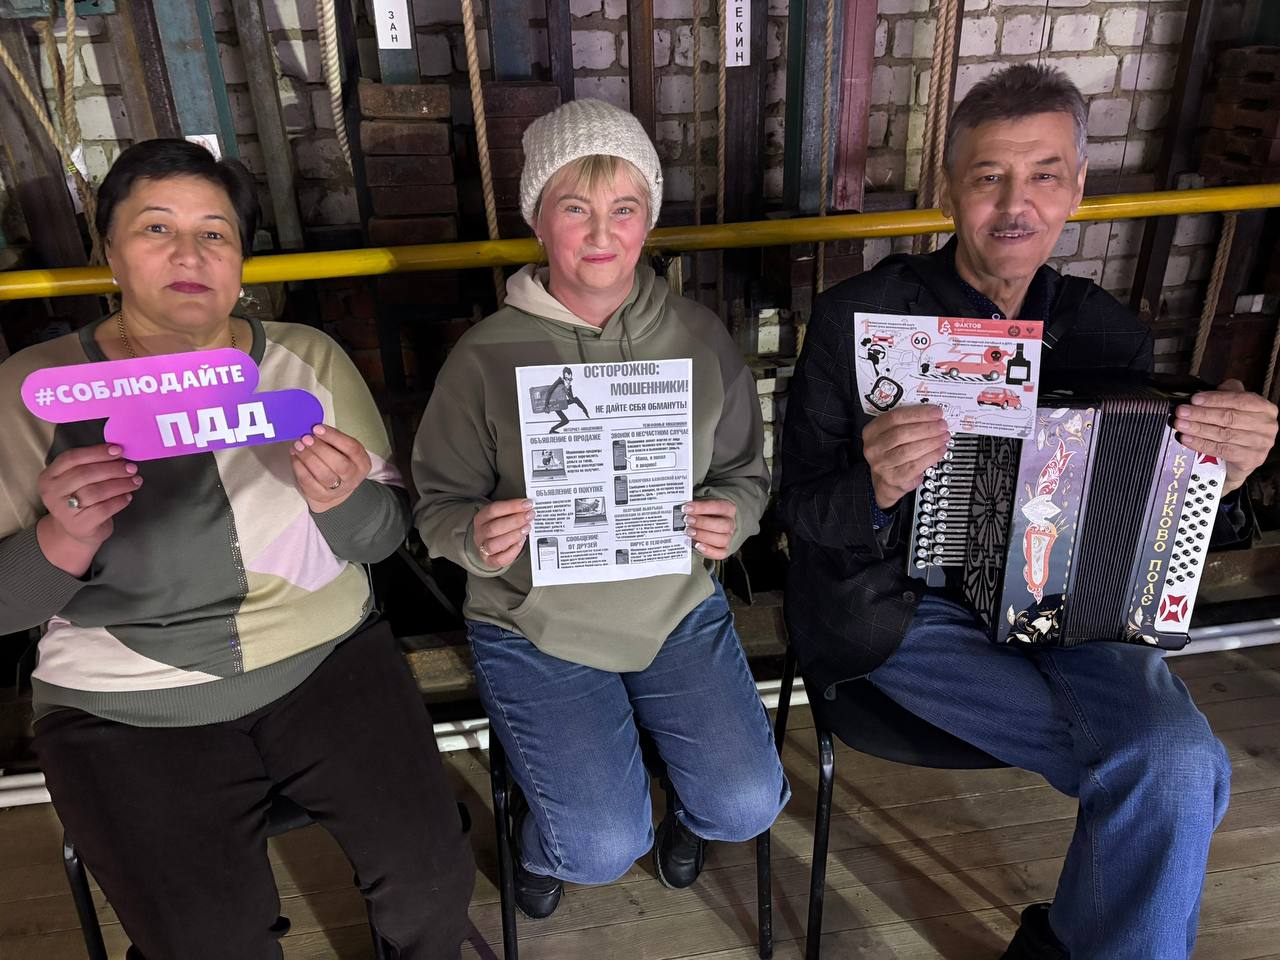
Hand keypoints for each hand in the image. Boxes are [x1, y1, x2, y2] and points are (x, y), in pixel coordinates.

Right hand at [35, 443, 141, 575]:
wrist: (77, 531)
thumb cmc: (82, 499)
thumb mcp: (78, 480)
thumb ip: (91, 465)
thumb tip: (118, 452)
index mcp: (49, 476)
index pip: (72, 458)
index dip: (96, 452)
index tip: (118, 450)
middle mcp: (51, 492)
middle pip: (85, 474)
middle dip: (112, 469)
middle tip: (131, 468)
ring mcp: (63, 510)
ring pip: (96, 491)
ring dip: (120, 484)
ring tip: (135, 481)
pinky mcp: (79, 525)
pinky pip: (103, 509)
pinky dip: (119, 500)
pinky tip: (128, 496)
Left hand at [290, 424, 371, 511]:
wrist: (337, 486)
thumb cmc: (339, 461)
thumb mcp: (343, 449)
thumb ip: (332, 439)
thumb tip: (314, 429)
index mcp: (362, 462)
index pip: (352, 448)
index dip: (334, 437)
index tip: (317, 428)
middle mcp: (353, 478)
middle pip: (339, 464)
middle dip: (320, 449)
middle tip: (306, 438)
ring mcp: (338, 489)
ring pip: (324, 475)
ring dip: (308, 458)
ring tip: (298, 446)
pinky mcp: (322, 496)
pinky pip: (309, 482)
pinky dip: (299, 468)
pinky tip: (295, 457)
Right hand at [472, 499, 534, 568]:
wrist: (490, 543)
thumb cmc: (499, 526)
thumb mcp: (502, 515)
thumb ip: (513, 511)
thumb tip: (529, 506)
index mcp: (481, 518)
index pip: (493, 510)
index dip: (512, 506)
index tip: (527, 504)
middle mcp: (480, 533)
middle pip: (494, 528)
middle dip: (515, 521)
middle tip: (530, 516)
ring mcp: (483, 548)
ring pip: (495, 544)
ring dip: (514, 536)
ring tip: (527, 529)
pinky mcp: (490, 561)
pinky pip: (500, 559)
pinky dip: (513, 551)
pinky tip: (521, 542)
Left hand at [682, 498, 736, 559]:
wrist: (711, 524)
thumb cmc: (706, 514)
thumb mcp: (703, 507)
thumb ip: (696, 508)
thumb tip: (684, 510)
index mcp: (728, 509)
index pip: (719, 507)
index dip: (702, 508)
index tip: (687, 508)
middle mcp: (730, 524)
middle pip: (723, 525)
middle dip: (703, 523)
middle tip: (688, 520)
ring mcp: (728, 537)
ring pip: (722, 540)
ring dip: (703, 536)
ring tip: (690, 532)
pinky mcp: (724, 549)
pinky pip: (720, 553)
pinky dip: (708, 550)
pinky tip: (697, 545)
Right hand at [863, 404, 950, 509]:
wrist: (888, 478)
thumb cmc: (893, 451)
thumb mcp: (893, 433)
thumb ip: (908, 422)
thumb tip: (932, 414)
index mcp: (871, 431)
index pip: (894, 418)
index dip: (918, 414)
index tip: (936, 412)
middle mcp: (873, 448)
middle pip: (902, 434)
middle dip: (927, 428)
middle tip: (942, 425)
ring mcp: (881, 464)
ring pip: (909, 450)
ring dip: (931, 442)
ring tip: (944, 437)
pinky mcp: (893, 477)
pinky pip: (915, 466)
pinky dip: (931, 456)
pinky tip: (940, 450)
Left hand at [1175, 379, 1277, 494]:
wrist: (1243, 457)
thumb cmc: (1238, 427)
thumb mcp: (1236, 407)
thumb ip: (1228, 393)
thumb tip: (1207, 390)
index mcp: (1266, 408)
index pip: (1239, 400)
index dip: (1215, 399)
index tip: (1194, 399)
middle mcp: (1267, 425)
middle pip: (1229, 418)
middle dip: (1201, 414)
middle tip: (1182, 412)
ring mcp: (1261, 443)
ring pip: (1223, 434)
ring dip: (1198, 429)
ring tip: (1181, 425)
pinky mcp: (1251, 459)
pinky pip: (1221, 450)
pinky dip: (1201, 444)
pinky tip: (1187, 439)